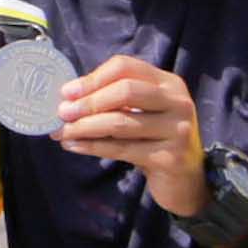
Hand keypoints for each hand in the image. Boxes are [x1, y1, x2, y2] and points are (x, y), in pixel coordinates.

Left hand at [47, 52, 206, 216]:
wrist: (186, 180)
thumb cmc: (155, 140)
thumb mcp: (141, 113)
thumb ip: (114, 100)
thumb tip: (68, 97)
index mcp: (168, 83)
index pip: (126, 67)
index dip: (93, 78)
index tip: (67, 92)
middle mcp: (178, 102)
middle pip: (125, 91)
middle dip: (88, 102)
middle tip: (61, 112)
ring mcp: (178, 130)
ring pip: (121, 123)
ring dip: (84, 127)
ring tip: (62, 132)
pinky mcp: (171, 157)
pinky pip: (123, 148)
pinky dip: (93, 147)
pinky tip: (74, 146)